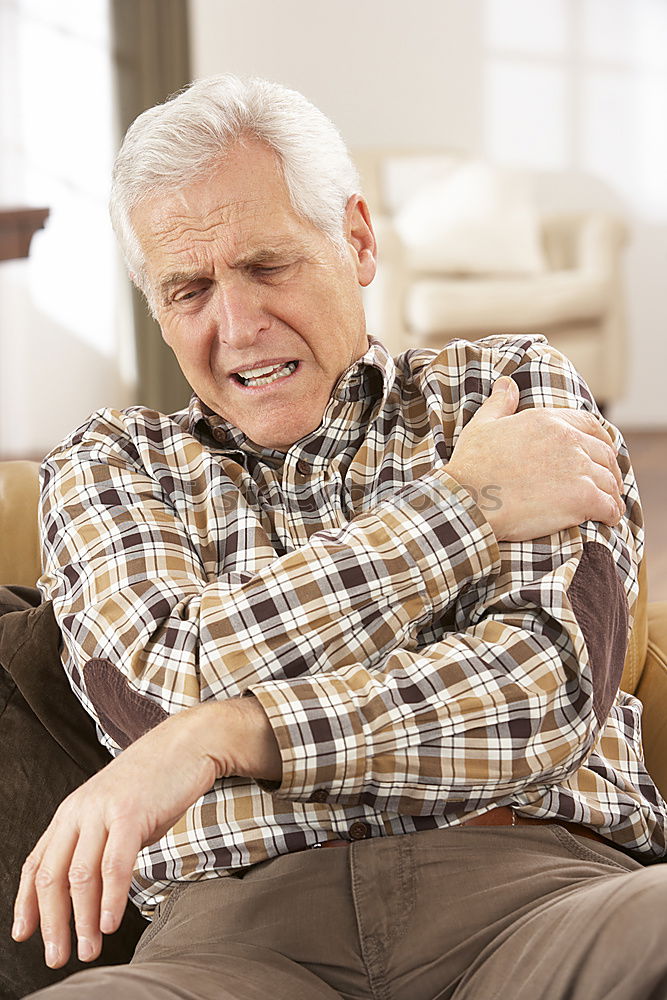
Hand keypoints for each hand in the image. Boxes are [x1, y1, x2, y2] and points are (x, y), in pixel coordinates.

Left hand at [12, 696, 280, 969]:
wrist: (187, 743)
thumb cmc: (156, 782)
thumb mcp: (116, 813)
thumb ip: (100, 844)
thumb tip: (92, 891)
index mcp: (71, 812)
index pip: (36, 864)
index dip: (27, 903)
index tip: (24, 935)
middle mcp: (79, 811)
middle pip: (52, 876)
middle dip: (52, 923)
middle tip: (57, 957)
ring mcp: (103, 810)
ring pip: (80, 876)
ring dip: (82, 920)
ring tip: (89, 948)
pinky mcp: (131, 812)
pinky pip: (114, 864)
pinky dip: (110, 899)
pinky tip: (110, 923)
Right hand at [444, 376, 624, 541]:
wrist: (469, 499)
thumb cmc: (471, 466)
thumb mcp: (482, 425)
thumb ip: (499, 403)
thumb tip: (506, 384)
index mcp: (548, 421)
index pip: (589, 424)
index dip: (600, 439)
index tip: (602, 453)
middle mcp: (567, 439)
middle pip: (604, 453)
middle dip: (609, 469)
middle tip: (607, 483)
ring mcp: (577, 468)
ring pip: (609, 480)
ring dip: (611, 493)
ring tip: (607, 505)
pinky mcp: (582, 498)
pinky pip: (608, 505)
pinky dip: (611, 514)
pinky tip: (607, 520)